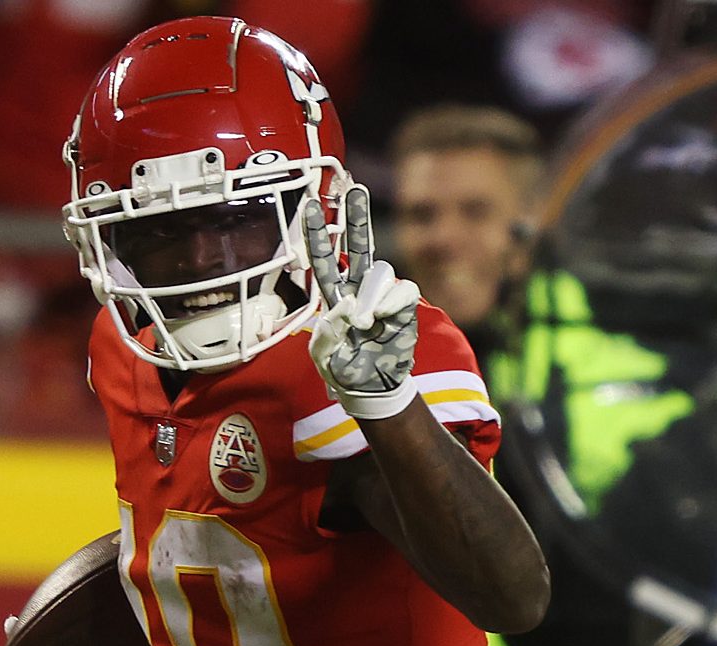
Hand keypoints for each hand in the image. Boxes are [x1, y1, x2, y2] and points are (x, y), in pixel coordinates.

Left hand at [306, 186, 421, 419]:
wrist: (376, 388)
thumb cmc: (346, 372)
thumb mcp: (325, 359)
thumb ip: (327, 335)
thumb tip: (346, 307)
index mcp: (334, 297)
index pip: (323, 259)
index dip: (317, 233)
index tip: (311, 204)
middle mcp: (358, 290)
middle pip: (358, 246)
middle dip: (356, 217)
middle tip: (356, 187)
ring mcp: (383, 297)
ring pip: (381, 271)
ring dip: (372, 294)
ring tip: (368, 323)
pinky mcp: (404, 308)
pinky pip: (403, 291)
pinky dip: (393, 303)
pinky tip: (385, 319)